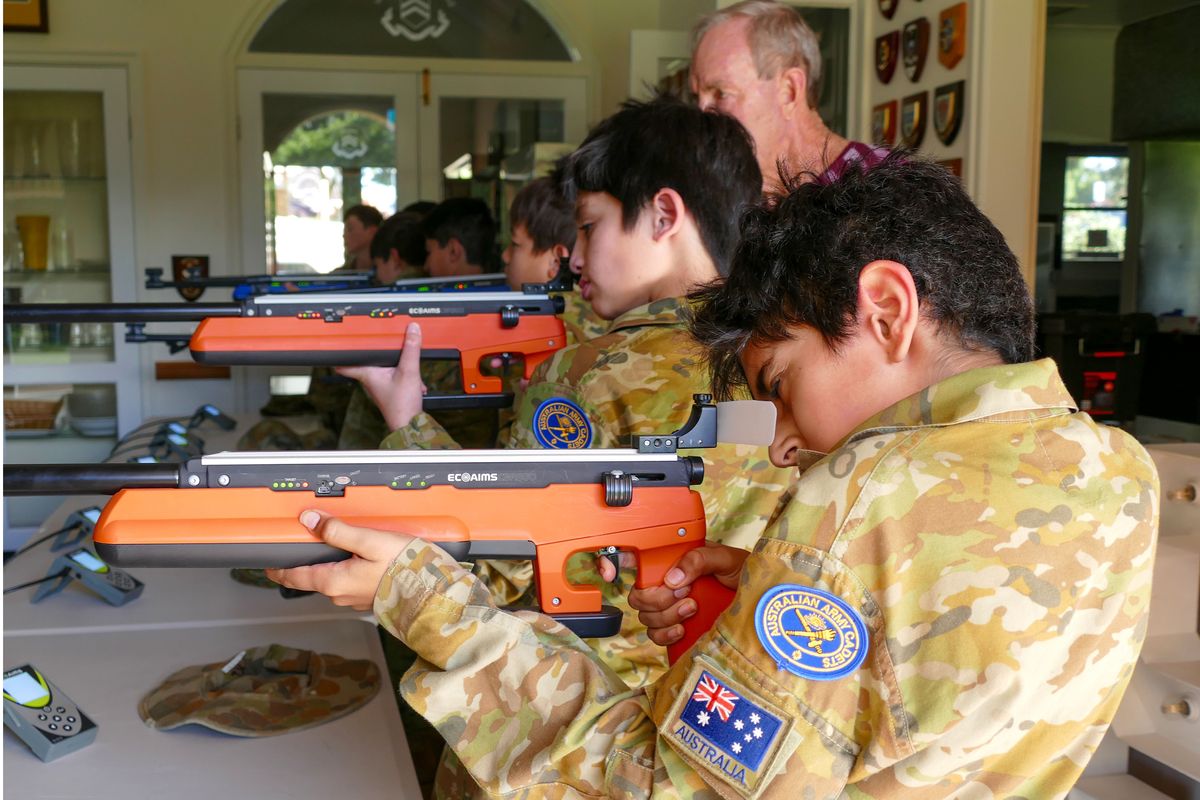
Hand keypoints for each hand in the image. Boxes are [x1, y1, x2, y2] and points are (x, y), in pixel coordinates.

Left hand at [265, 510, 413, 610]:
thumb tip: (310, 520)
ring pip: (333, 581)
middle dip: (306, 564)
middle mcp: (340, 595)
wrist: (431, 591)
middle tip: (303, 547)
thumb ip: (337, 530)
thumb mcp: (368, 541)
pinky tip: (358, 560)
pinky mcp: (369, 598)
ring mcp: (354, 599)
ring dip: (329, 567)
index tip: (268, 565)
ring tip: (333, 549)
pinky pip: (350, 583)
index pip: (294, 577)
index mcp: (333, 581)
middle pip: (313, 578)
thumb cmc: (403, 566)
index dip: (278, 570)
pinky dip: (347, 571)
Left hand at [337, 322, 426, 429]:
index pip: (345, 363)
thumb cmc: (401, 405)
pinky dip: (405, 373)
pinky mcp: (391, 389)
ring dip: (398, 362)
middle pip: (370, 359)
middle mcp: (371, 379)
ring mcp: (380, 385)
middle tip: (384, 338)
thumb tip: (412, 331)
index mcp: (368, 373)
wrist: (409, 423)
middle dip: (381, 350)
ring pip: (385, 367)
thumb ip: (411, 349)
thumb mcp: (409, 371)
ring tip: (408, 358)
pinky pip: (395, 375)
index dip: (340, 351)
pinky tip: (415, 378)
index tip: (337, 342)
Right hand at [629, 544, 747, 646]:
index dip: (624, 567)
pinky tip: (682, 630)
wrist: (762, 601)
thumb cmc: (744, 573)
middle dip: (658, 599)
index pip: (639, 563)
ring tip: (693, 608)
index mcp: (674, 562)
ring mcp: (672, 609)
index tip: (630, 574)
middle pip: (639, 596)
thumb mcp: (725, 559)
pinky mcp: (678, 630)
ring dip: (666, 616)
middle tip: (687, 594)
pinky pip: (656, 637)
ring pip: (646, 617)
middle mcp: (668, 585)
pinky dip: (665, 635)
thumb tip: (671, 579)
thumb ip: (699, 559)